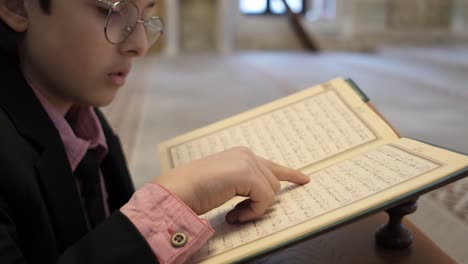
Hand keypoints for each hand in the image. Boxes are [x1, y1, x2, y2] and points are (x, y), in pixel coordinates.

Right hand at [152, 147, 309, 223]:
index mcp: (240, 155)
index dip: (290, 174)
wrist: (179, 190)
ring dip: (255, 209)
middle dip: (260, 202)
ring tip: (235, 214)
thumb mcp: (225, 184)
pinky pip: (264, 199)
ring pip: (271, 192)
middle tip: (240, 213)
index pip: (271, 165)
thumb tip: (264, 199)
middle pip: (273, 183)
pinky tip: (235, 215)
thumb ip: (245, 185)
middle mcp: (246, 154)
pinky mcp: (247, 173)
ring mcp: (247, 162)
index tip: (305, 179)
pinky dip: (252, 212)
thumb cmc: (196, 190)